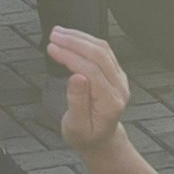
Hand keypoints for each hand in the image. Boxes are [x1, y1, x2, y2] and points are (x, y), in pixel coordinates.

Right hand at [48, 29, 129, 152]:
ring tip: (58, 33)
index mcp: (110, 102)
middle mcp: (119, 87)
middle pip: (99, 55)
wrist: (101, 140)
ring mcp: (120, 78)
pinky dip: (86, 40)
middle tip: (54, 36)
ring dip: (80, 37)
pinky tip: (71, 37)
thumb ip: (77, 102)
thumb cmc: (86, 136)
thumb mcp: (76, 126)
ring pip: (103, 49)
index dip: (70, 56)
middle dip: (75, 41)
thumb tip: (76, 76)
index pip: (91, 71)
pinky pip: (104, 51)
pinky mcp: (116, 72)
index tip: (53, 48)